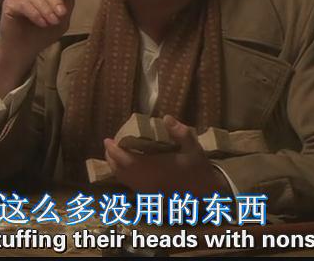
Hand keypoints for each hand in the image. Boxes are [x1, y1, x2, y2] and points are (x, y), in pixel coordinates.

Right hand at [0, 0, 76, 96]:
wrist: (23, 50)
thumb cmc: (41, 35)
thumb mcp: (61, 22)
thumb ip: (67, 5)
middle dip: (55, 0)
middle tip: (61, 14)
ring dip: (46, 9)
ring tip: (51, 22)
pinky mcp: (9, 3)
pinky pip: (23, 3)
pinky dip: (34, 13)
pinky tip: (41, 23)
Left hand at [103, 115, 229, 196]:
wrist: (206, 191)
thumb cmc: (198, 167)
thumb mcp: (192, 146)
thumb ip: (180, 132)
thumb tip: (166, 117)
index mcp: (154, 168)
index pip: (126, 160)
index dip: (114, 150)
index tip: (107, 140)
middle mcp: (147, 181)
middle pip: (119, 170)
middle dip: (111, 157)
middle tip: (109, 145)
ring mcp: (147, 190)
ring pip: (123, 179)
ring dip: (115, 167)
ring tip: (114, 154)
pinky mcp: (150, 195)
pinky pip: (130, 185)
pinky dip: (123, 175)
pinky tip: (126, 167)